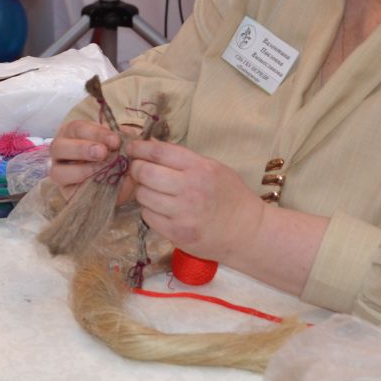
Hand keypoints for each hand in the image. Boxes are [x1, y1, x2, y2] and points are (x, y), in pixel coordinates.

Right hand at [49, 119, 134, 202]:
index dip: (96, 133)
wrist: (123, 181)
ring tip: (101, 170)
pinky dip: (83, 187)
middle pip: (59, 146)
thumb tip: (126, 133)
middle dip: (81, 148)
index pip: (77, 128)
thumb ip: (122, 137)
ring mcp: (60, 173)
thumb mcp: (121, 144)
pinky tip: (100, 184)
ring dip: (81, 170)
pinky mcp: (66, 192)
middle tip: (102, 152)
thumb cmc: (117, 155)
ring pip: (58, 171)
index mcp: (72, 134)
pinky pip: (68, 191)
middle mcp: (61, 152)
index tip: (115, 140)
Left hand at [126, 138, 264, 260]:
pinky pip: (148, 217)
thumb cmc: (232, 197)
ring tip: (154, 192)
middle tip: (139, 171)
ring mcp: (183, 213)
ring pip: (143, 195)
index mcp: (201, 168)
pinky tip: (160, 210)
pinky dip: (149, 211)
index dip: (140, 148)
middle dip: (136, 169)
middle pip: (145, 172)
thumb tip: (150, 147)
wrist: (249, 232)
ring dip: (143, 192)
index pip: (159, 152)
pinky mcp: (177, 233)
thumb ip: (184, 159)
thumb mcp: (214, 168)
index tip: (132, 148)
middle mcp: (191, 189)